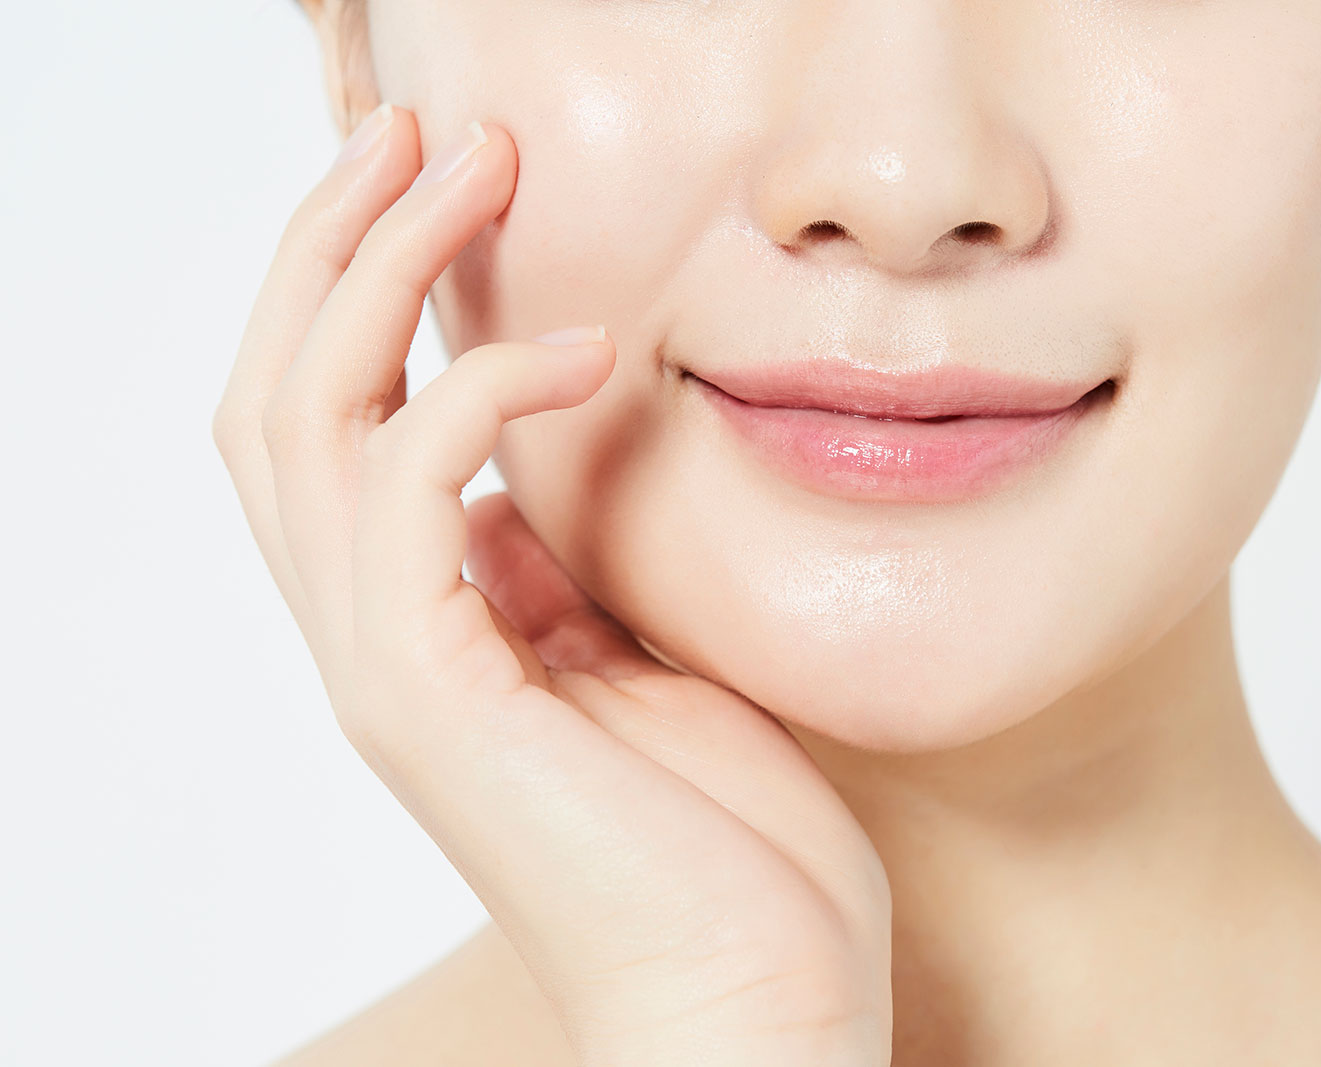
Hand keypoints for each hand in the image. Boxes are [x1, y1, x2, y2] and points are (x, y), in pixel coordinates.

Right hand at [211, 105, 891, 1066]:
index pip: (332, 431)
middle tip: (424, 133)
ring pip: (304, 423)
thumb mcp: (637, 667)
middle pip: (278, 400)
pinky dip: (475, 392)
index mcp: (423, 633)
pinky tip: (581, 352)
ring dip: (377, 276)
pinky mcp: (436, 698)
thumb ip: (556, 580)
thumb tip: (517, 493)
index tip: (447, 189)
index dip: (363, 297)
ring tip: (472, 168)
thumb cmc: (726, 848)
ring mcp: (391, 672)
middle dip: (337, 249)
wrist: (756, 1001)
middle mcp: (375, 643)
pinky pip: (406, 494)